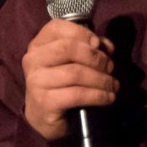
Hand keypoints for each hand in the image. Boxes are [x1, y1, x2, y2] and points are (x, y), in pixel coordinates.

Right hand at [22, 18, 116, 142]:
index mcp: (37, 46)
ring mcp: (36, 82)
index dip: (82, 32)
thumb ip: (89, 48)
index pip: (56, 27)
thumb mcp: (73, 62)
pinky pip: (78, 94)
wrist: (43, 118)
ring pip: (76, 73)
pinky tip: (108, 98)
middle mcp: (33, 61)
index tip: (98, 44)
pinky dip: (98, 95)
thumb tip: (106, 45)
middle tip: (110, 68)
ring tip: (113, 85)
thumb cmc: (60, 85)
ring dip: (101, 79)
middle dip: (96, 57)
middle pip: (68, 48)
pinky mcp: (45, 102)